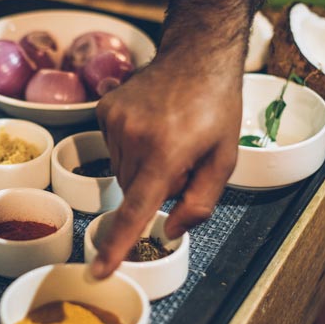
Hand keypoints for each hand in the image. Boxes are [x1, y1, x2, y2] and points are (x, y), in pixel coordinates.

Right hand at [89, 42, 246, 276]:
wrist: (197, 54)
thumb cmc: (216, 106)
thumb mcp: (224, 159)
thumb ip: (200, 202)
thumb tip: (169, 231)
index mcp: (166, 153)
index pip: (136, 210)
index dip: (118, 244)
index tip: (100, 269)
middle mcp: (135, 138)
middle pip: (133, 192)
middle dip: (153, 188)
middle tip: (180, 159)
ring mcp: (115, 121)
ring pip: (121, 172)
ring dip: (142, 168)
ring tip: (167, 137)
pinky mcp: (104, 110)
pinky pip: (112, 148)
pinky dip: (130, 147)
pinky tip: (150, 125)